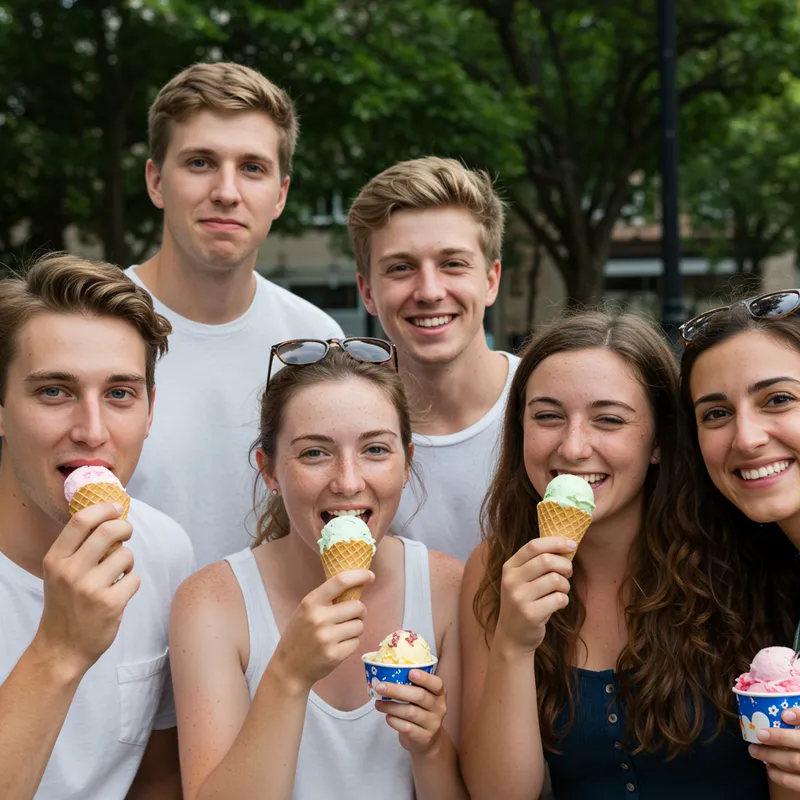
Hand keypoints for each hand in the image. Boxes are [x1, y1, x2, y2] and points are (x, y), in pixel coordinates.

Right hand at [35, 502, 137, 675]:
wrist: (61, 649)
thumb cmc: (65, 604)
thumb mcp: (58, 573)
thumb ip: (78, 547)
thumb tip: (109, 516)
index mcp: (55, 560)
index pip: (81, 520)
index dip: (104, 509)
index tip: (116, 508)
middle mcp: (70, 572)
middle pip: (109, 530)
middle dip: (125, 527)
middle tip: (126, 532)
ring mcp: (90, 588)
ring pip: (126, 555)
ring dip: (128, 562)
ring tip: (117, 574)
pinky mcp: (110, 603)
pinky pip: (134, 578)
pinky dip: (131, 583)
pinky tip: (118, 593)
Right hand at [271, 569, 373, 691]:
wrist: (289, 668)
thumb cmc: (299, 635)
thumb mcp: (305, 611)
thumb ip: (326, 599)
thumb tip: (355, 586)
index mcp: (310, 603)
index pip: (340, 581)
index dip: (359, 575)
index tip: (370, 576)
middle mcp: (319, 618)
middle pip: (357, 606)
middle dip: (359, 611)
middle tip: (352, 616)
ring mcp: (327, 638)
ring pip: (359, 625)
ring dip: (355, 628)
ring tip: (341, 633)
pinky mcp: (335, 655)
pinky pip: (356, 642)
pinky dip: (351, 643)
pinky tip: (338, 646)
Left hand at [375, 669, 447, 755]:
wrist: (427, 740)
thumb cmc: (420, 710)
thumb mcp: (422, 697)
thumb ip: (411, 686)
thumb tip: (386, 674)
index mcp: (439, 693)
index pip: (436, 684)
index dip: (424, 678)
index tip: (410, 672)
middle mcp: (439, 707)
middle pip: (419, 696)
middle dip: (397, 690)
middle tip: (380, 687)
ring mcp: (433, 724)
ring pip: (410, 712)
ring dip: (391, 706)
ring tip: (378, 703)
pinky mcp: (424, 738)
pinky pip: (407, 727)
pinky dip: (394, 720)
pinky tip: (387, 716)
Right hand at [494, 536, 574, 655]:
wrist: (512, 636)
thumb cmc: (524, 601)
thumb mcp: (521, 579)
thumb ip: (536, 562)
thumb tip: (566, 544)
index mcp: (509, 567)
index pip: (533, 546)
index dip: (555, 542)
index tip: (572, 544)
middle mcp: (511, 580)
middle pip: (547, 560)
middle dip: (565, 565)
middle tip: (568, 573)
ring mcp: (519, 598)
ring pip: (555, 580)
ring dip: (565, 585)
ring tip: (560, 592)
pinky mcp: (530, 614)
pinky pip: (559, 599)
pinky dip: (564, 600)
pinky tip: (557, 605)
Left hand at [748, 710, 799, 789]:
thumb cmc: (796, 746)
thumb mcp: (797, 734)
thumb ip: (796, 723)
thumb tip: (782, 712)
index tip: (784, 715)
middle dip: (780, 738)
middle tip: (760, 734)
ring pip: (794, 761)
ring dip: (771, 755)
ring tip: (754, 750)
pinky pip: (792, 782)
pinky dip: (777, 774)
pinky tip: (769, 767)